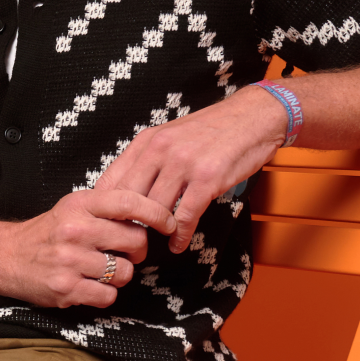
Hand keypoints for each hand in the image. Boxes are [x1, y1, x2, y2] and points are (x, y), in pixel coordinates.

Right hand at [0, 189, 175, 308]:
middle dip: (137, 252)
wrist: (5, 256)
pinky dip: (105, 294)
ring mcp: (70, 260)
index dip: (157, 213)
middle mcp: (75, 229)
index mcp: (80, 204)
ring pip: (124, 272)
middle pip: (135, 242)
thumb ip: (107, 209)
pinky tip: (90, 285)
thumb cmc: (48, 233)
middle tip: (124, 253)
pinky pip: (109, 295)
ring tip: (101, 270)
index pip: (129, 202)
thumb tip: (152, 215)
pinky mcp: (66, 288)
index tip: (168, 223)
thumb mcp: (73, 208)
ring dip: (119, 275)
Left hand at [95, 86, 284, 253]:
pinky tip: (178, 243)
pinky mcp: (207, 179)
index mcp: (147, 141)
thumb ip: (148, 160)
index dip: (107, 209)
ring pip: (155, 210)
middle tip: (131, 241)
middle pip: (129, 199)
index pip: (111, 181)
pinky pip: (185, 216)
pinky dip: (180, 236)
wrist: (252, 117)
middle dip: (128, 224)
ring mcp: (183, 164)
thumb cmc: (212, 130)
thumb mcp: (170, 136)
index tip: (111, 225)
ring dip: (156, 231)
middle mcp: (160, 150)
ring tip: (157, 241)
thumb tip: (125, 190)